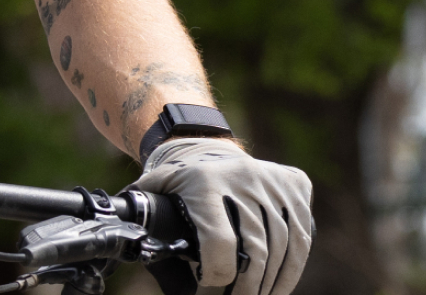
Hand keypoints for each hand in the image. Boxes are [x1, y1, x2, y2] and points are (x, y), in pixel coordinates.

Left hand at [130, 137, 313, 294]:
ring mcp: (273, 182)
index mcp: (205, 183)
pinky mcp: (296, 186)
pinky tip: (279, 287)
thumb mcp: (158, 187)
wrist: (210, 146)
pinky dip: (293, 268)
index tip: (210, 286)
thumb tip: (123, 233)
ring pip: (283, 246)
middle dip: (248, 287)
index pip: (219, 239)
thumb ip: (141, 207)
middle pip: (255, 248)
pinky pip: (302, 236)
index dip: (217, 272)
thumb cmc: (180, 181)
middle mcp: (243, 179)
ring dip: (272, 283)